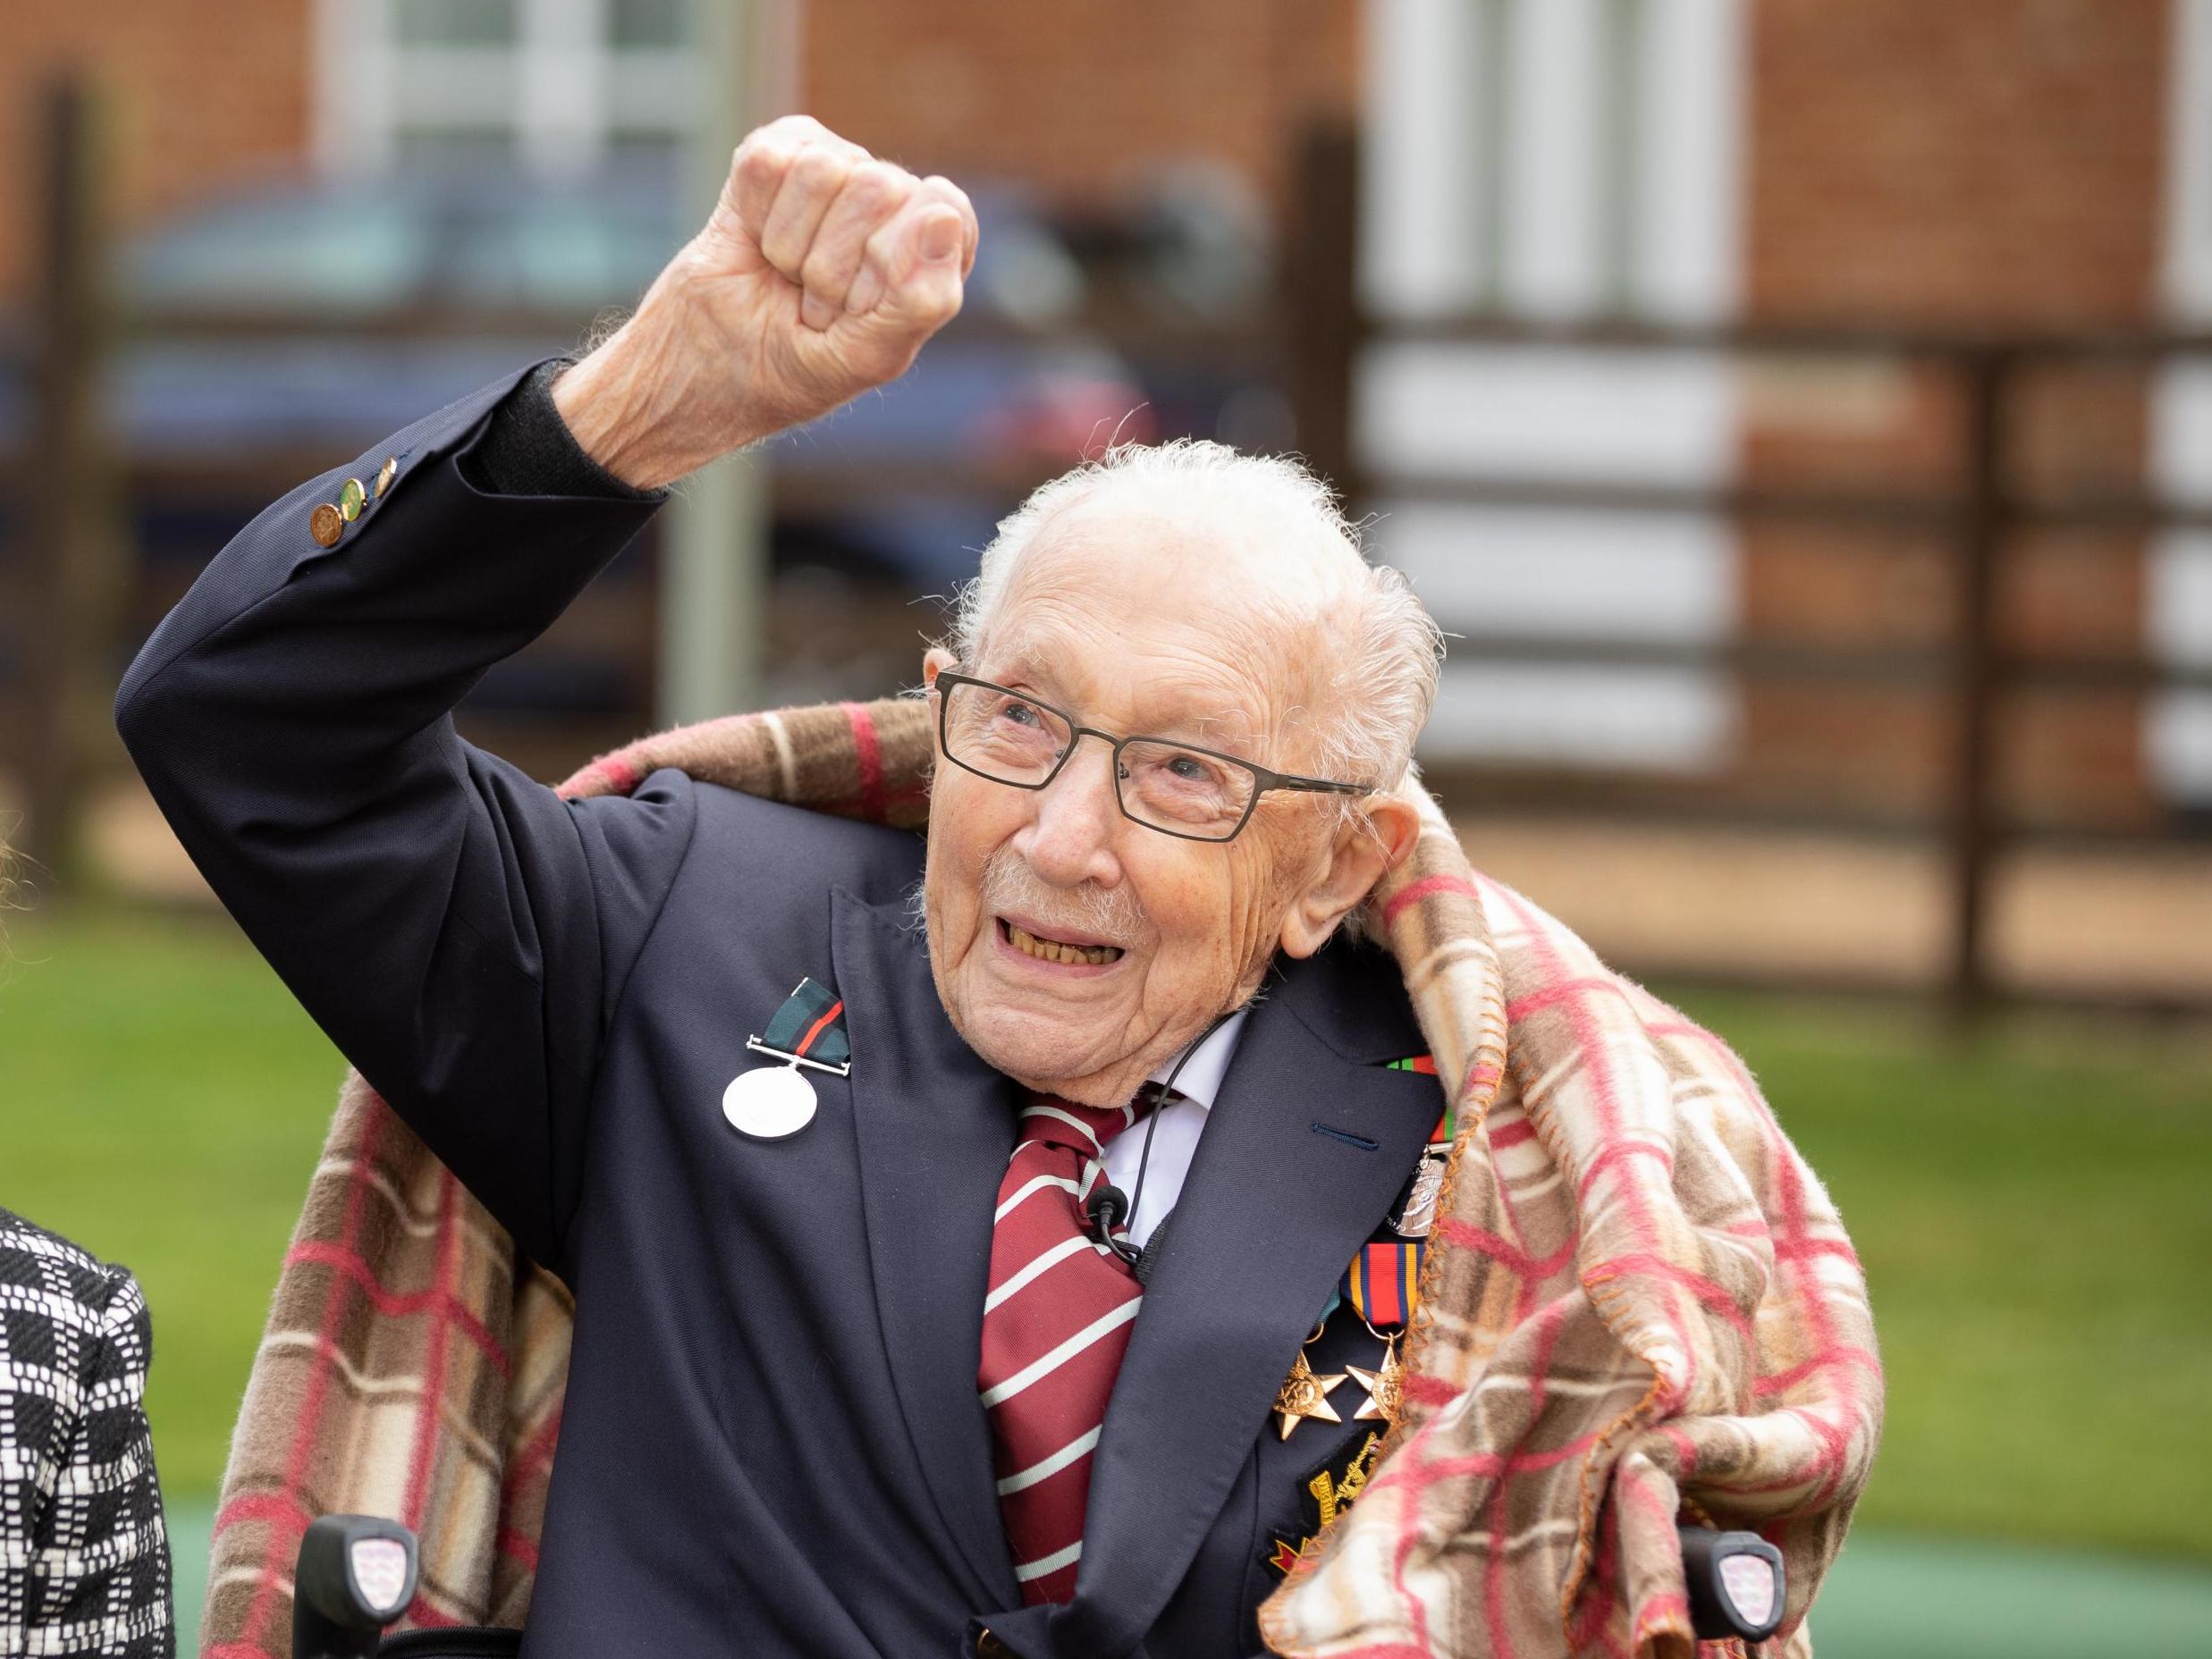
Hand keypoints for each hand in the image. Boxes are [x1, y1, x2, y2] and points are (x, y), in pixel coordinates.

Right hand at [555, 116, 978, 488]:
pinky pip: (771, 162)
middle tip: (813, 304)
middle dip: (833, 266)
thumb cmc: (794, 368)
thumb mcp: (866, 355)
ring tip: (786, 278)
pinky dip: (754, 216)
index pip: (942, 213)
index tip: (858, 312)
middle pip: (879, 188)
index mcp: (934, 248)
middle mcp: (891, 199)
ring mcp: (834, 168)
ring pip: (822, 171)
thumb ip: (920, 299)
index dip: (892, 266)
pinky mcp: (775, 152)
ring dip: (791, 247)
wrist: (701, 369)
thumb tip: (943, 216)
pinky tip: (755, 243)